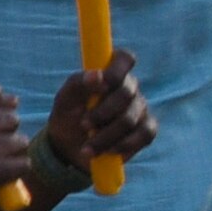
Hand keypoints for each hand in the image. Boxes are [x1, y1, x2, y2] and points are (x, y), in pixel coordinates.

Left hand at [43, 55, 151, 175]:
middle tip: (83, 125)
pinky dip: (123, 145)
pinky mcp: (146, 130)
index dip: (116, 70)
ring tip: (87, 145)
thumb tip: (97, 74)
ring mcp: (140, 109)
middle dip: (102, 112)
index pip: (124, 58)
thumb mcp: (65, 99)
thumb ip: (78, 83)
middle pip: (126, 93)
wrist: (70, 147)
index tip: (101, 85)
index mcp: (110, 74)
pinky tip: (107, 151)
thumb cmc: (68, 115)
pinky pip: (144, 135)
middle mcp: (129, 88)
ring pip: (130, 119)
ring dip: (105, 135)